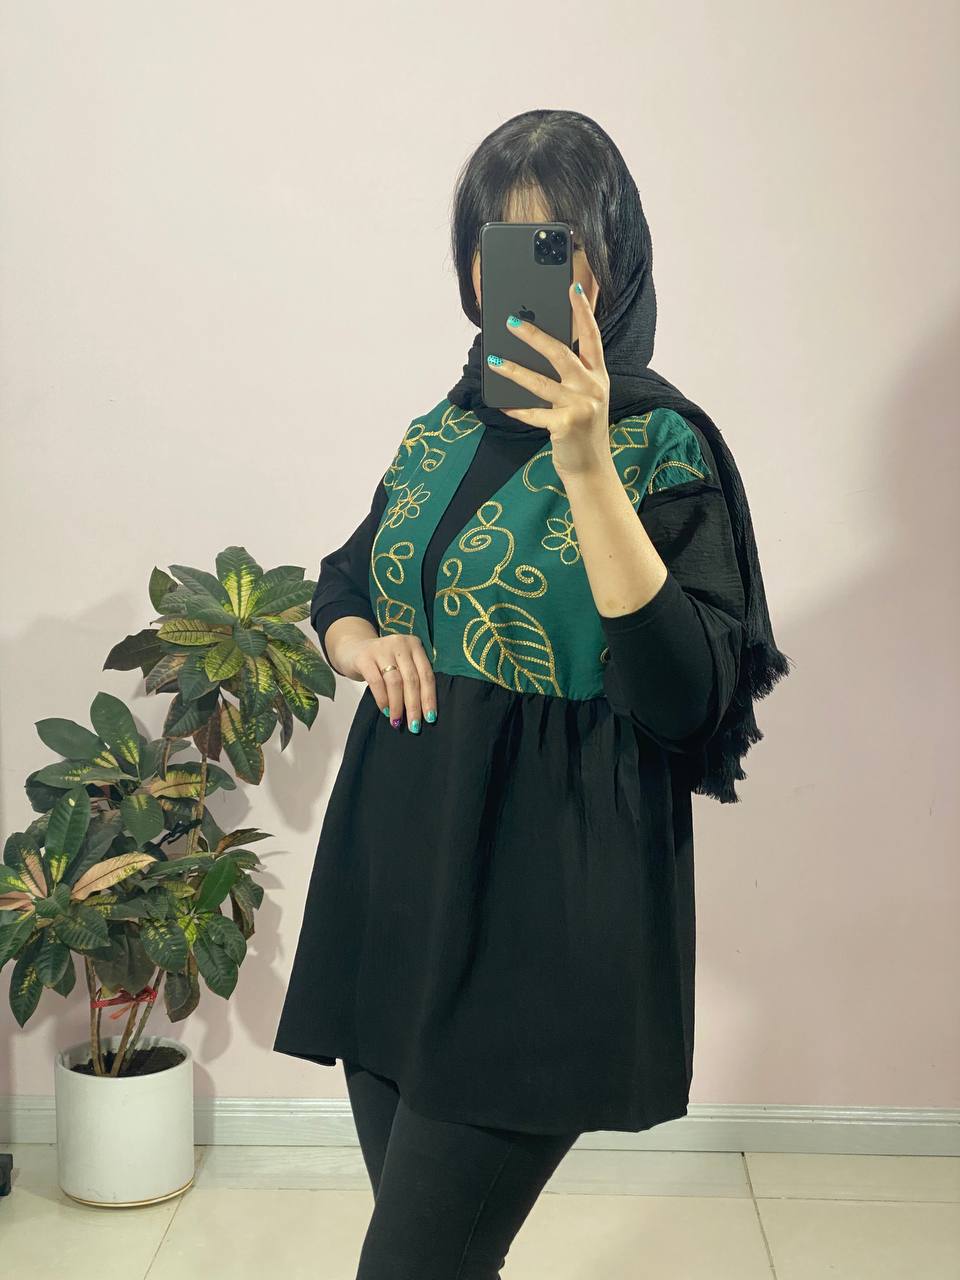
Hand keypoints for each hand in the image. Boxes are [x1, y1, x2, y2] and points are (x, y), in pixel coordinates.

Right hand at [341, 632, 436, 732]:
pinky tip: (385, 710)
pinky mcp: (365, 657)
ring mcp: (382, 649)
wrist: (353, 648)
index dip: (429, 698)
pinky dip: (382, 699)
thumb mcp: (402, 663)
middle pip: (412, 679)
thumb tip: (424, 711)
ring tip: (397, 721)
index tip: (430, 717)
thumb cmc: (383, 662)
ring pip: (395, 682)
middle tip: (414, 726)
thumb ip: (414, 678)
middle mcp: (400, 644)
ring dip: (397, 705)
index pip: (426, 674)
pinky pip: (376, 682)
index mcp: (415, 645)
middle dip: (414, 706)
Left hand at [489, 282, 612, 477]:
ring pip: (541, 383)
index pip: (591, 336)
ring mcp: (581, 406)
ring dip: (513, 370)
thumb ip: (569, 375)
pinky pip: (533, 413)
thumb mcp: (582, 396)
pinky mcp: (566, 425)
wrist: (591, 468)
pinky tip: (499, 402)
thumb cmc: (581, 428)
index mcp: (597, 375)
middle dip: (535, 335)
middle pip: (561, 354)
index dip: (584, 311)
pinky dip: (515, 408)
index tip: (574, 286)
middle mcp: (593, 387)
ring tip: (493, 359)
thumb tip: (536, 348)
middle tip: (512, 320)